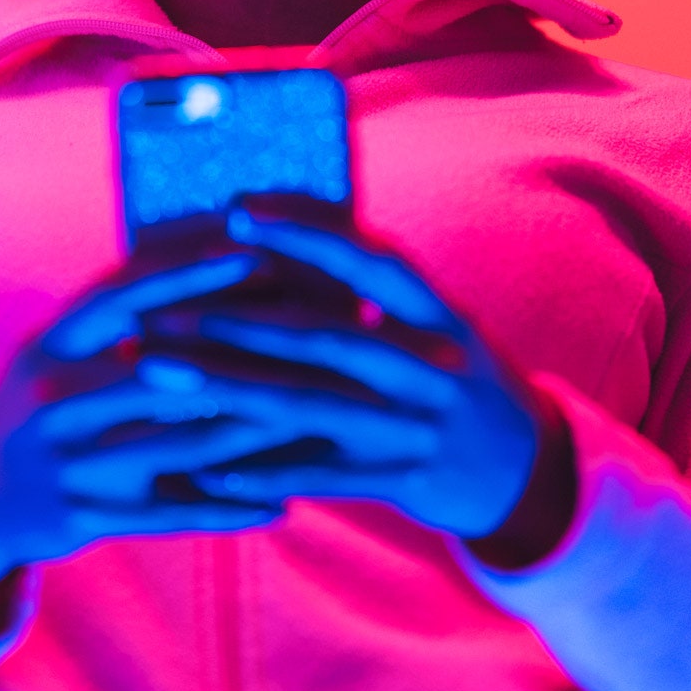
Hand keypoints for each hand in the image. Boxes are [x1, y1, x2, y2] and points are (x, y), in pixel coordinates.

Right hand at [0, 249, 295, 605]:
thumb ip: (113, 320)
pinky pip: (171, 514)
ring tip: (311, 415)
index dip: (189, 273)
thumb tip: (197, 259)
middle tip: (310, 335)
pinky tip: (280, 506)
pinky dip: (228, 510)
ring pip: (178, 444)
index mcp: (48, 344)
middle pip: (162, 370)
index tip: (254, 251)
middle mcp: (53, 397)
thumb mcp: (53, 355)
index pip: (123, 295)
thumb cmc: (38, 410)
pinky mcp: (83, 516)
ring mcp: (67, 460)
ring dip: (250, 433)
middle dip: (239, 354)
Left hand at [153, 204, 558, 545]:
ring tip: (161, 375)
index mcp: (441, 315)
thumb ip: (374, 298)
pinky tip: (207, 470)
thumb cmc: (454, 381)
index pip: (372, 260)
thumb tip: (277, 240)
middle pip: (326, 338)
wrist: (528, 473)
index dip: (306, 231)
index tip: (238, 209)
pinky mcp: (404, 481)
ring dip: (228, 391)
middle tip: (162, 311)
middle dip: (237, 323)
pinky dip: (264, 474)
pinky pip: (322, 478)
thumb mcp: (435, 328)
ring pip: (310, 406)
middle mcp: (434, 368)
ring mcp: (419, 428)